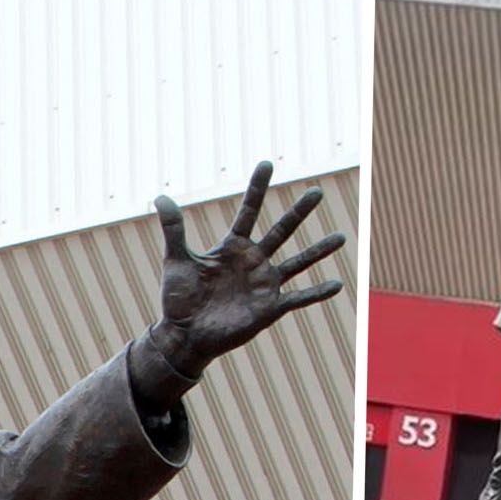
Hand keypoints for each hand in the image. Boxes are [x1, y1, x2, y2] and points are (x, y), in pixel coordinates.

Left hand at [147, 161, 345, 376]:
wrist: (183, 335)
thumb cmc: (179, 299)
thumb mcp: (176, 260)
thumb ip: (174, 229)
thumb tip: (159, 196)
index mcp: (232, 247)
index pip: (249, 211)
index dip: (257, 188)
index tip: (267, 164)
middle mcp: (253, 261)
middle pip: (281, 230)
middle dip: (299, 212)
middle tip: (317, 191)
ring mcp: (264, 284)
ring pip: (298, 262)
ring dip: (319, 250)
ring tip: (341, 237)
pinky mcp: (270, 308)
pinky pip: (299, 297)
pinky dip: (317, 292)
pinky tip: (338, 284)